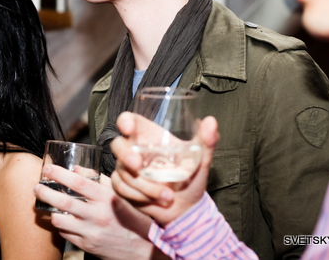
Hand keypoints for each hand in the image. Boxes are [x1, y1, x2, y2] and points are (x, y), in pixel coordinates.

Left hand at [34, 166, 165, 259]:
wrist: (144, 248)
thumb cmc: (132, 216)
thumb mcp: (120, 194)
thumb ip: (99, 180)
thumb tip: (76, 168)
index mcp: (107, 198)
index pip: (78, 182)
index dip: (59, 174)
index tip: (48, 169)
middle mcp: (98, 215)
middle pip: (63, 201)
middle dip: (45, 192)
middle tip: (37, 186)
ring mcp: (91, 232)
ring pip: (60, 220)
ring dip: (50, 211)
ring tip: (45, 204)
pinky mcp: (87, 246)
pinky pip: (66, 234)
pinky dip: (61, 225)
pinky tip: (61, 219)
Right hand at [110, 112, 218, 226]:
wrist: (185, 207)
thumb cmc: (190, 178)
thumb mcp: (200, 159)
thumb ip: (206, 140)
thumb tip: (211, 121)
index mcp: (148, 136)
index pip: (129, 121)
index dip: (124, 121)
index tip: (128, 128)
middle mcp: (134, 149)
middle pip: (117, 145)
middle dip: (125, 156)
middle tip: (138, 166)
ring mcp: (125, 167)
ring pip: (123, 172)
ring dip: (145, 186)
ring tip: (168, 195)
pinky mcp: (122, 185)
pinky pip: (121, 187)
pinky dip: (139, 195)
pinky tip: (156, 199)